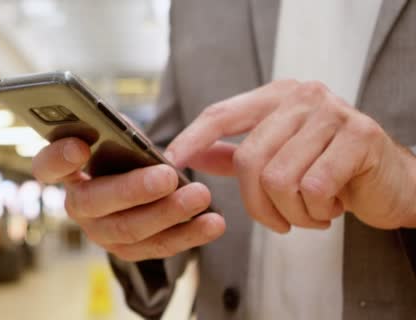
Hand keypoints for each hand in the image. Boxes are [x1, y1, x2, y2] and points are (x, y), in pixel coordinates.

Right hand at [32, 137, 224, 261]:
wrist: (138, 183)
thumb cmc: (124, 153)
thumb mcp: (118, 134)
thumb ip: (117, 131)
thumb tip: (129, 134)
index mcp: (66, 170)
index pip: (47, 165)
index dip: (58, 158)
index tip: (79, 147)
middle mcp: (78, 205)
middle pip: (96, 202)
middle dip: (134, 189)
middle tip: (167, 176)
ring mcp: (101, 231)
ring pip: (130, 229)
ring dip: (169, 213)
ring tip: (200, 196)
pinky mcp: (128, 249)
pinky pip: (157, 247)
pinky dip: (189, 235)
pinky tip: (213, 223)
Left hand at [165, 80, 415, 231]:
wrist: (391, 182)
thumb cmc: (329, 171)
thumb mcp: (277, 157)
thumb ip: (234, 154)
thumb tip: (191, 154)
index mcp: (276, 97)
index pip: (222, 113)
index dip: (192, 138)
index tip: (170, 161)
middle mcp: (302, 97)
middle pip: (249, 159)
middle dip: (258, 205)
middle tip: (278, 221)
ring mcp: (333, 113)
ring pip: (280, 178)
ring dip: (291, 212)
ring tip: (310, 213)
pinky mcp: (360, 136)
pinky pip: (315, 188)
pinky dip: (316, 212)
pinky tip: (330, 209)